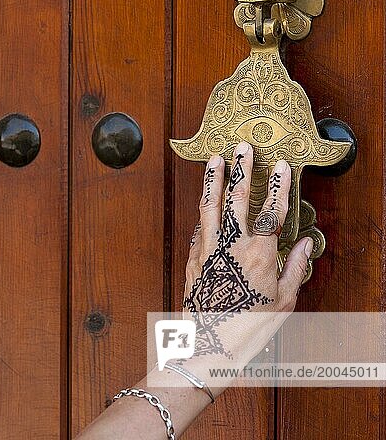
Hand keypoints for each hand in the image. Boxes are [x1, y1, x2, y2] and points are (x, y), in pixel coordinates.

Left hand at [183, 141, 312, 372]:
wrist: (208, 346)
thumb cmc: (248, 326)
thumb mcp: (282, 301)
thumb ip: (293, 268)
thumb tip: (302, 244)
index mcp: (258, 254)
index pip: (272, 211)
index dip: (279, 186)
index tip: (282, 167)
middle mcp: (231, 245)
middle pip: (237, 198)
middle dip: (242, 169)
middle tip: (243, 148)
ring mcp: (207, 248)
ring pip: (210, 204)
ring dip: (213, 179)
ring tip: (216, 159)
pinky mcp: (192, 257)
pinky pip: (198, 226)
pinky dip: (203, 210)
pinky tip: (205, 200)